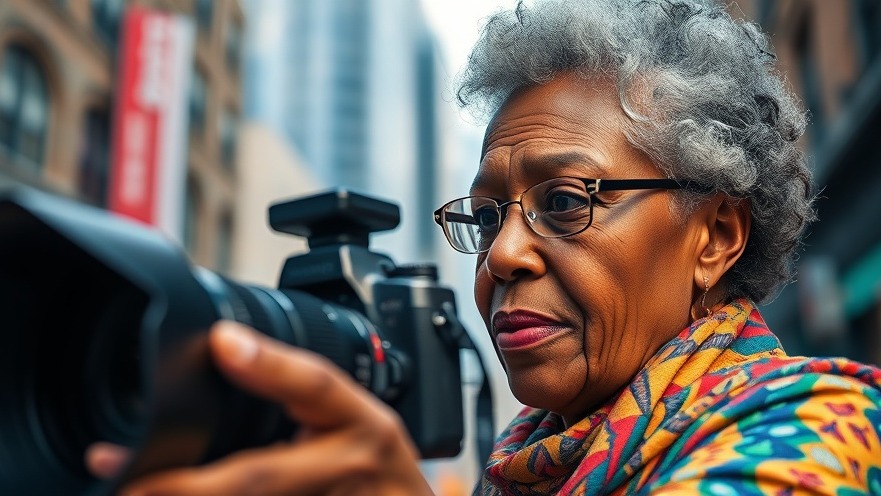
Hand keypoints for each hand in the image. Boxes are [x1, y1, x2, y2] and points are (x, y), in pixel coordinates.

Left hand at [86, 321, 432, 495]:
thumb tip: (226, 342)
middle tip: (123, 476)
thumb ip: (297, 381)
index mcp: (361, 424)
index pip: (319, 386)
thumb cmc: (380, 470)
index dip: (270, 365)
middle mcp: (348, 468)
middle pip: (260, 475)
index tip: (221, 341)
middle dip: (185, 482)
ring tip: (131, 494)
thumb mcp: (354, 415)